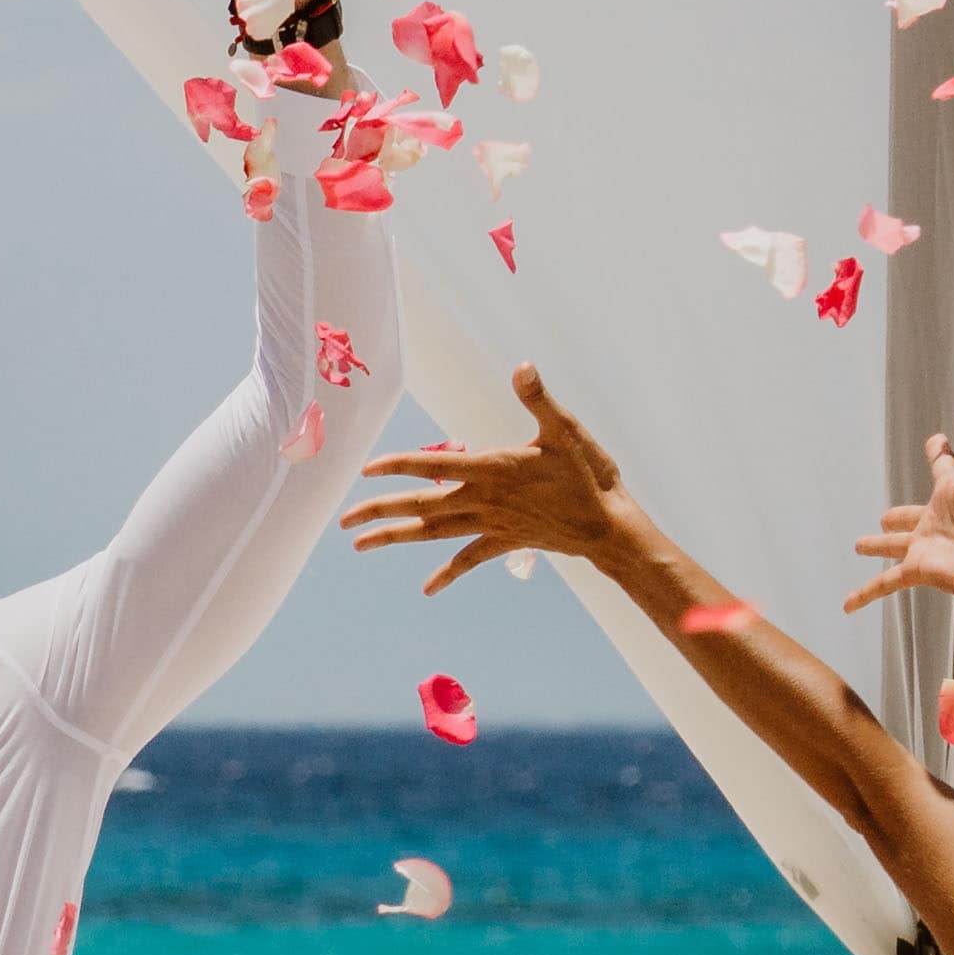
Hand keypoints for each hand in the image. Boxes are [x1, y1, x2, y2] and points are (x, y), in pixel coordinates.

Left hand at [342, 365, 634, 592]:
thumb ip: (538, 399)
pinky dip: (447, 572)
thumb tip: (522, 366)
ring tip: (360, 544)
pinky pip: (469, 559)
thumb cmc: (590, 474)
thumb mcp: (566, 430)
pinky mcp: (505, 542)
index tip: (366, 470)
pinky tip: (427, 588)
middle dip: (380, 510)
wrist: (609, 527)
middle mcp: (484, 499)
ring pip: (434, 532)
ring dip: (396, 536)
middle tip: (343, 519)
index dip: (398, 466)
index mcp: (493, 469)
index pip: (434, 465)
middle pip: (422, 505)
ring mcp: (492, 524)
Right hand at [842, 387, 953, 620]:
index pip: (944, 466)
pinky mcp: (917, 570)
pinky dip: (864, 595)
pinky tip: (847, 605)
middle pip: (912, 514)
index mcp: (952, 491)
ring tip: (861, 546)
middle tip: (885, 518)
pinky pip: (884, 585)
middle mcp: (937, 519)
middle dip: (899, 515)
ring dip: (877, 548)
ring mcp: (925, 546)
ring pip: (894, 547)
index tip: (938, 442)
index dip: (941, 452)